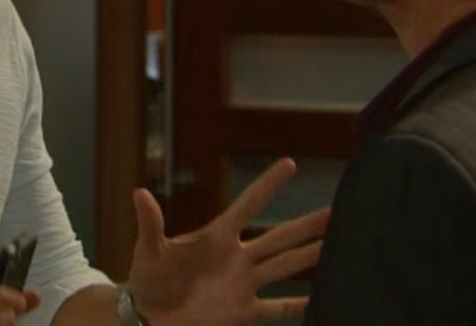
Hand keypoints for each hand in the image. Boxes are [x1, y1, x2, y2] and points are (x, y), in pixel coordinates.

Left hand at [127, 157, 330, 324]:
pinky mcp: (243, 310)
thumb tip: (138, 192)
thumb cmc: (148, 278)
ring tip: (337, 244)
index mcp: (217, 236)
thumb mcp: (148, 249)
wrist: (150, 316)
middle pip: (280, 236)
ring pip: (285, 266)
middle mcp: (237, 256)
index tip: (289, 163)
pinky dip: (298, 305)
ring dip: (310, 257)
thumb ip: (150, 223)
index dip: (268, 185)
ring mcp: (243, 283)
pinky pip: (277, 307)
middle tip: (336, 210)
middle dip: (308, 225)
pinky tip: (320, 299)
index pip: (249, 205)